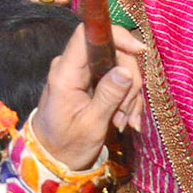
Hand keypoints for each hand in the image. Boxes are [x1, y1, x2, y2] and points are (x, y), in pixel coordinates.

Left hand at [31, 23, 146, 168]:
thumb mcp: (91, 125)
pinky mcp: (91, 81)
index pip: (88, 34)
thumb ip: (108, 96)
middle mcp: (72, 66)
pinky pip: (116, 79)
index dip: (116, 35)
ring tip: (124, 122)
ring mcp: (82, 73)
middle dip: (129, 81)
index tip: (139, 51)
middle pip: (112, 52)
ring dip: (129, 95)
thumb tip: (126, 70)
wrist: (53, 158)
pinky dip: (125, 99)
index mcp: (65, 73)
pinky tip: (126, 120)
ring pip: (119, 67)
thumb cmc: (66, 144)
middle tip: (127, 114)